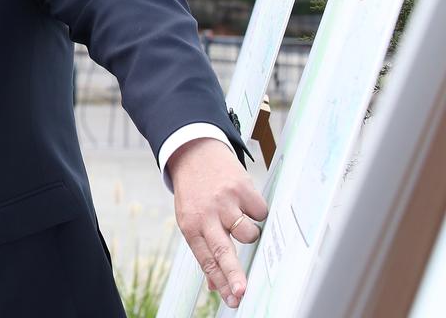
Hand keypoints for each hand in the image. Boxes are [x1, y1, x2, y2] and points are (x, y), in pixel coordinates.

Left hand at [169, 137, 267, 308]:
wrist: (194, 152)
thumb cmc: (194, 191)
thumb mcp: (189, 218)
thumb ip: (203, 249)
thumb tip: (215, 285)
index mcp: (191, 226)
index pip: (206, 261)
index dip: (221, 282)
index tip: (232, 300)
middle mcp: (207, 215)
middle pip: (223, 252)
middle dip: (234, 275)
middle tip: (242, 293)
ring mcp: (225, 202)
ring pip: (249, 233)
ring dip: (250, 233)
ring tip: (240, 218)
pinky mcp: (242, 188)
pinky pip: (261, 213)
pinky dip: (258, 212)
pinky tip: (245, 202)